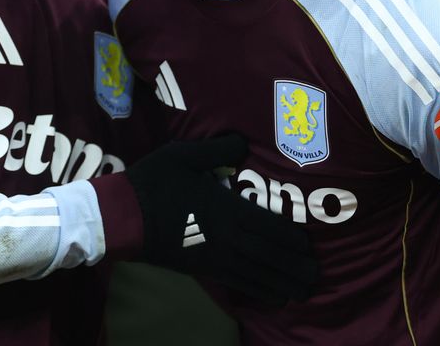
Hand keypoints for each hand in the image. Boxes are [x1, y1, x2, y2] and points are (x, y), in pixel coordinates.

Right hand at [124, 134, 315, 303]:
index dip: (291, 237)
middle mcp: (227, 236)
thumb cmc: (154, 182)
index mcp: (226, 208)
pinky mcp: (204, 269)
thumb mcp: (183, 155)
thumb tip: (242, 141)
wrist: (123, 216)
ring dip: (283, 283)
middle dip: (295, 265)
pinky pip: (238, 283)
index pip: (269, 225)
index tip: (309, 244)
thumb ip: (217, 149)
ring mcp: (216, 257)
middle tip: (316, 275)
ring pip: (258, 274)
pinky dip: (259, 292)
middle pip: (270, 254)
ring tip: (304, 291)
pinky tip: (274, 298)